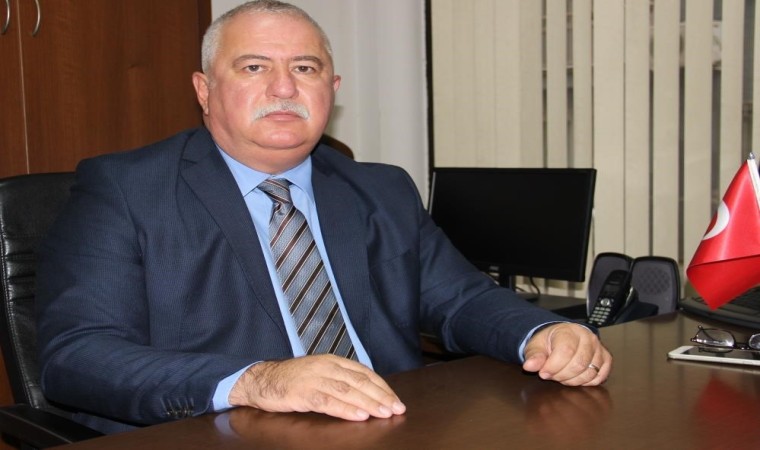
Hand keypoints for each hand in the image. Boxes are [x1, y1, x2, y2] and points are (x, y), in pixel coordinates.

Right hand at [228, 354, 405, 420]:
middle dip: (381, 396)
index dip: (382, 387)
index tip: (396, 400)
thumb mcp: (320, 372)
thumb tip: (367, 393)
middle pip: (360, 382)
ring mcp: (315, 379)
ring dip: (368, 403)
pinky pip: (328, 402)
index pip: (364, 373)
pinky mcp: (303, 393)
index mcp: (333, 361)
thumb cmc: (292, 379)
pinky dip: (346, 409)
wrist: (262, 379)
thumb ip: (341, 379)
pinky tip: (359, 416)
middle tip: (396, 409)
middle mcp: (326, 367)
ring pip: (348, 391)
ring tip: (384, 413)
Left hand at [522, 323, 611, 385]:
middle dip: (562, 375)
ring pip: (589, 372)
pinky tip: (575, 377)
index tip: (543, 373)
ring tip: (562, 375)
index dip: (553, 367)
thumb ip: (534, 356)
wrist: (561, 337)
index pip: (566, 352)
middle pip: (578, 364)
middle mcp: (588, 338)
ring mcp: (599, 348)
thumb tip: (529, 366)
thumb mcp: (536, 346)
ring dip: (573, 380)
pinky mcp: (606, 358)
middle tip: (552, 375)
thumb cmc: (549, 342)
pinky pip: (600, 376)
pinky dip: (587, 382)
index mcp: (569, 331)